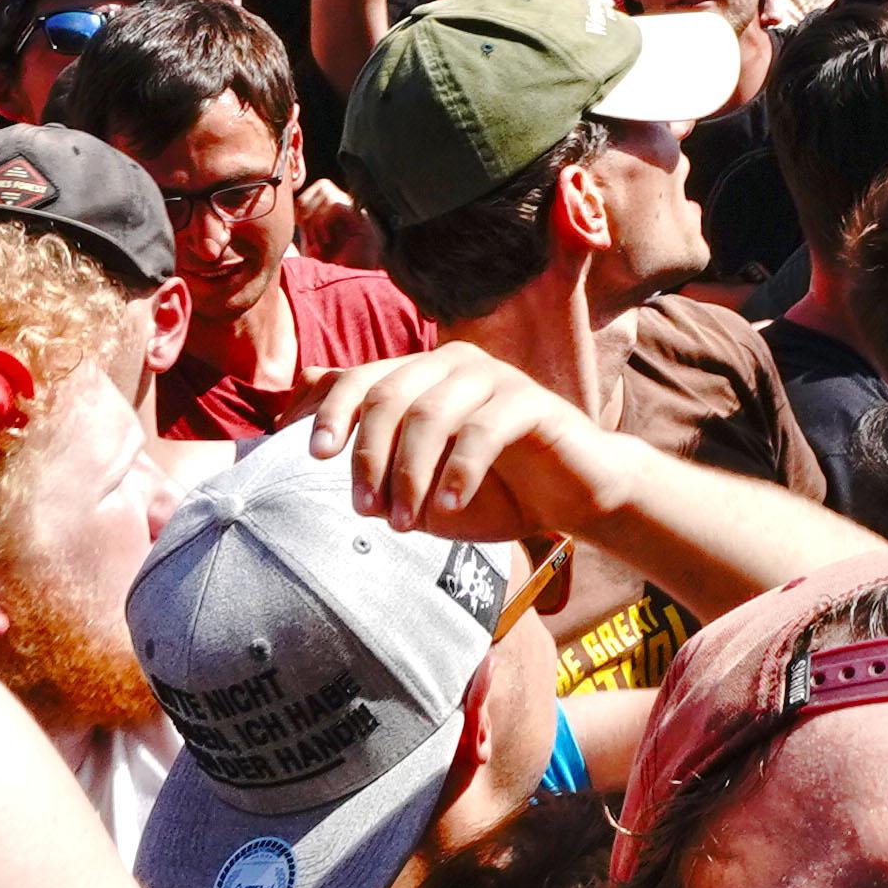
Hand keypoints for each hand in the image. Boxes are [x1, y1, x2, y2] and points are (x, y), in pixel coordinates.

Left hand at [307, 343, 635, 552]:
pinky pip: (481, 431)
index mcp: (419, 376)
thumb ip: (379, 468)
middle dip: (368, 456)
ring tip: (404, 523)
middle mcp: (451, 364)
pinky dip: (458, 473)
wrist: (572, 498)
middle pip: (387, 396)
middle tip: (363, 508)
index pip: (360, 379)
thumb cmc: (492, 492)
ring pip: (429, 414)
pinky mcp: (529, 401)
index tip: (315, 455)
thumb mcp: (423, 486)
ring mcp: (492, 377)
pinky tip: (450, 508)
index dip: (331, 412)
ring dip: (409, 474)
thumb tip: (322, 457)